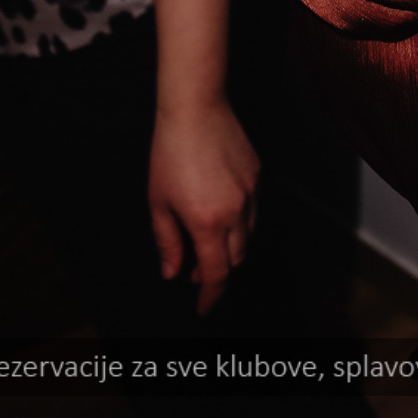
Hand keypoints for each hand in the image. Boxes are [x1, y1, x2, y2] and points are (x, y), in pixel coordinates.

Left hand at [148, 101, 258, 314]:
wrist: (195, 109)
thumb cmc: (170, 153)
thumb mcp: (159, 202)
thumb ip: (167, 242)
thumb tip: (173, 272)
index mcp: (208, 222)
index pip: (216, 274)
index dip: (210, 296)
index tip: (202, 308)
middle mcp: (236, 211)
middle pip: (236, 260)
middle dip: (219, 273)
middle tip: (196, 272)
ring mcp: (251, 192)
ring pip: (249, 237)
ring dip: (231, 249)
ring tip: (208, 243)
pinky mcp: (258, 175)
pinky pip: (254, 211)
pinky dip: (241, 224)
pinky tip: (221, 215)